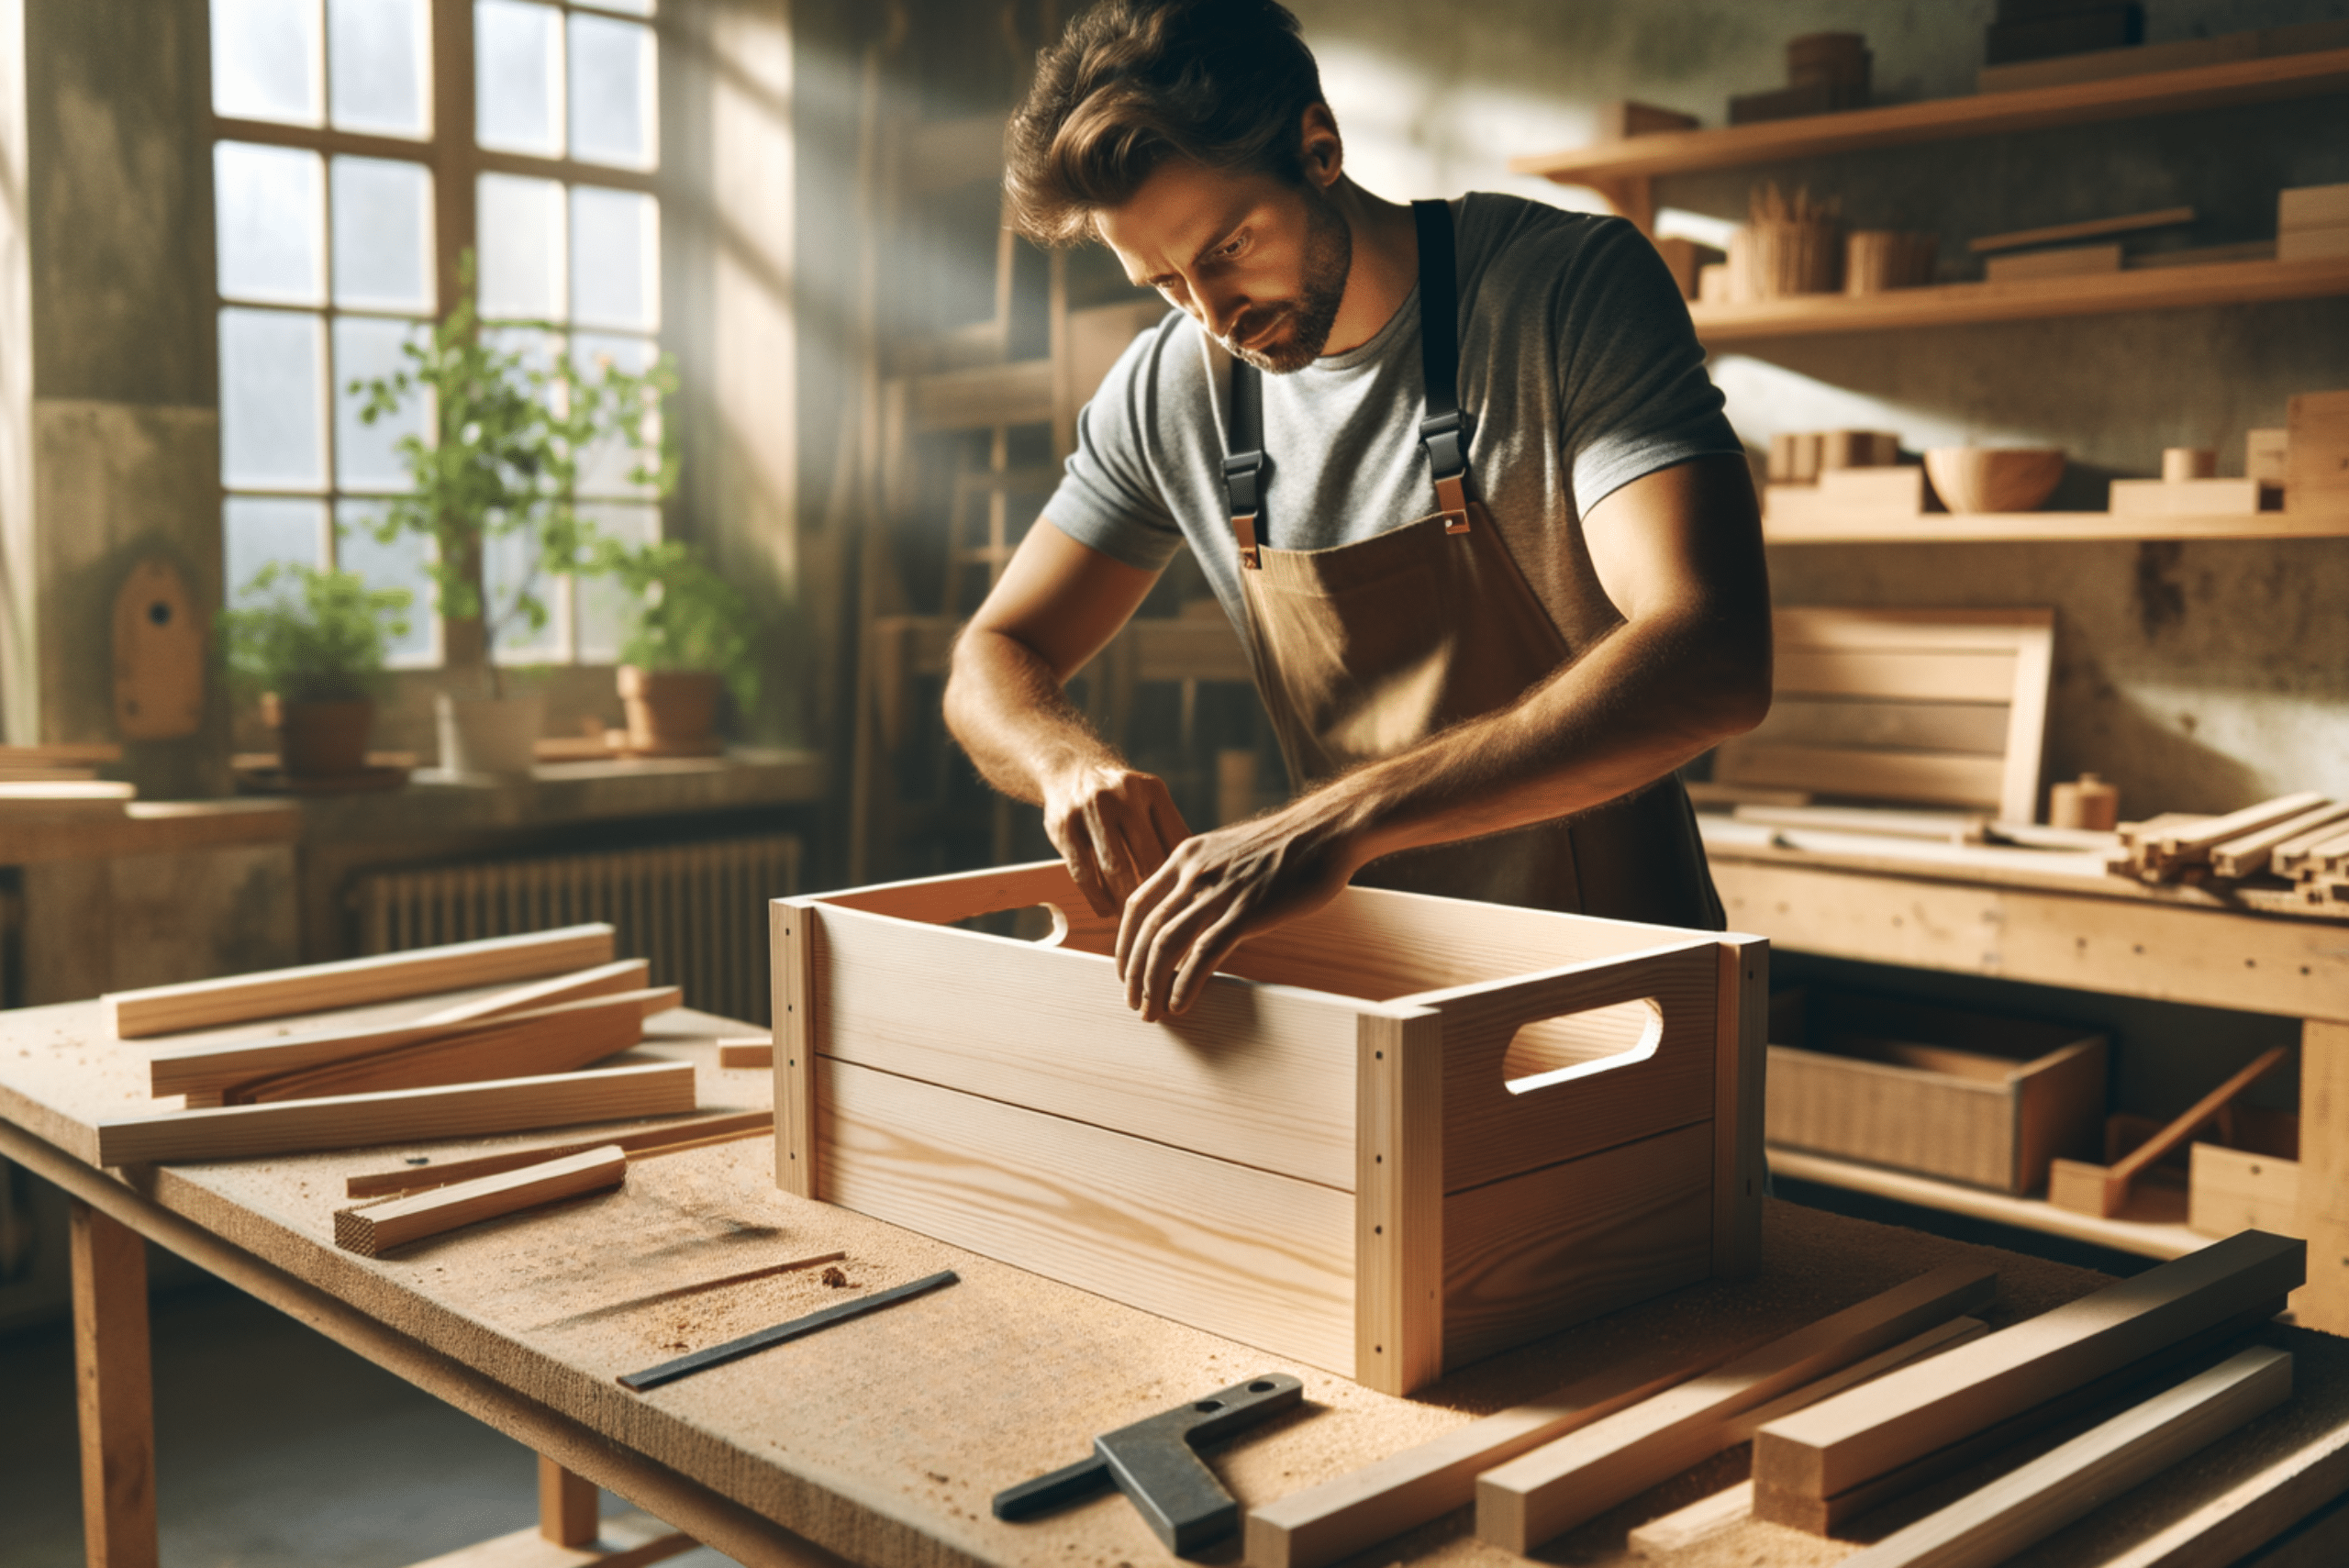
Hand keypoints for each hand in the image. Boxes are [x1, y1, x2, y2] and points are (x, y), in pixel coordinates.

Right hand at [1041, 762, 1190, 917]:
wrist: (1071, 769)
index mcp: (1152, 790)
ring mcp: (1091, 810)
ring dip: (1127, 901)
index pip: (1177, 841)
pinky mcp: (1064, 827)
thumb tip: (1204, 882)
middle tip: (1164, 919)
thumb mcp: (1150, 800)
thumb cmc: (1123, 797)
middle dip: (1158, 893)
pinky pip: (1083, 874)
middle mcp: (1123, 795)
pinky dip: (1098, 898)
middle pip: (1149, 857)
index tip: (1192, 903)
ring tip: (1136, 920)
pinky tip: (1107, 911)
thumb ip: (1172, 834)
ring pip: (1115, 869)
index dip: (1187, 875)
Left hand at [1115, 808, 1357, 1021]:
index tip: (1125, 969)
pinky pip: (1204, 954)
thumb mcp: (1229, 851)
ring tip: (1150, 1011)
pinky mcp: (1246, 912)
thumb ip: (1205, 878)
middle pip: (1145, 930)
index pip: (1137, 904)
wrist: (1326, 830)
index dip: (1125, 942)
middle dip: (1133, 972)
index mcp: (1185, 856)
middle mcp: (1194, 873)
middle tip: (1132, 1000)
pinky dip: (1186, 984)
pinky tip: (1179, 1003)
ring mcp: (1219, 892)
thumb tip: (1192, 914)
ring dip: (1151, 984)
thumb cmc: (1286, 844)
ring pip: (1166, 945)